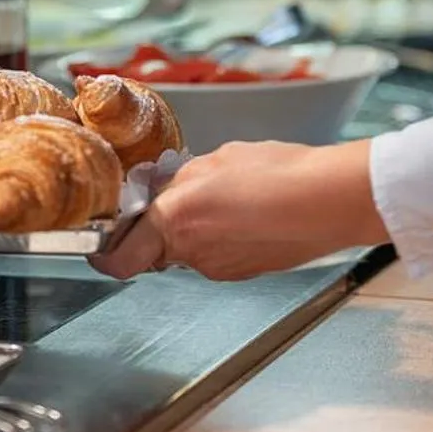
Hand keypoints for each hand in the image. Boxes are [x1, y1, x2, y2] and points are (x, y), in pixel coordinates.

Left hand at [89, 140, 388, 281]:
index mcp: (173, 218)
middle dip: (159, 228)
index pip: (119, 256)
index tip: (102, 244)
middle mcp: (191, 251)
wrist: (330, 199)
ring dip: (196, 229)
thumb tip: (168, 187)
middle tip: (174, 202)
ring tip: (227, 199)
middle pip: (155, 249)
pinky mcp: (246, 272)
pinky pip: (220, 254)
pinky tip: (250, 212)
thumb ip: (181, 178)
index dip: (105, 252)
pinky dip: (226, 236)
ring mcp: (220, 267)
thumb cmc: (280, 173)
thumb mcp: (216, 159)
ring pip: (189, 250)